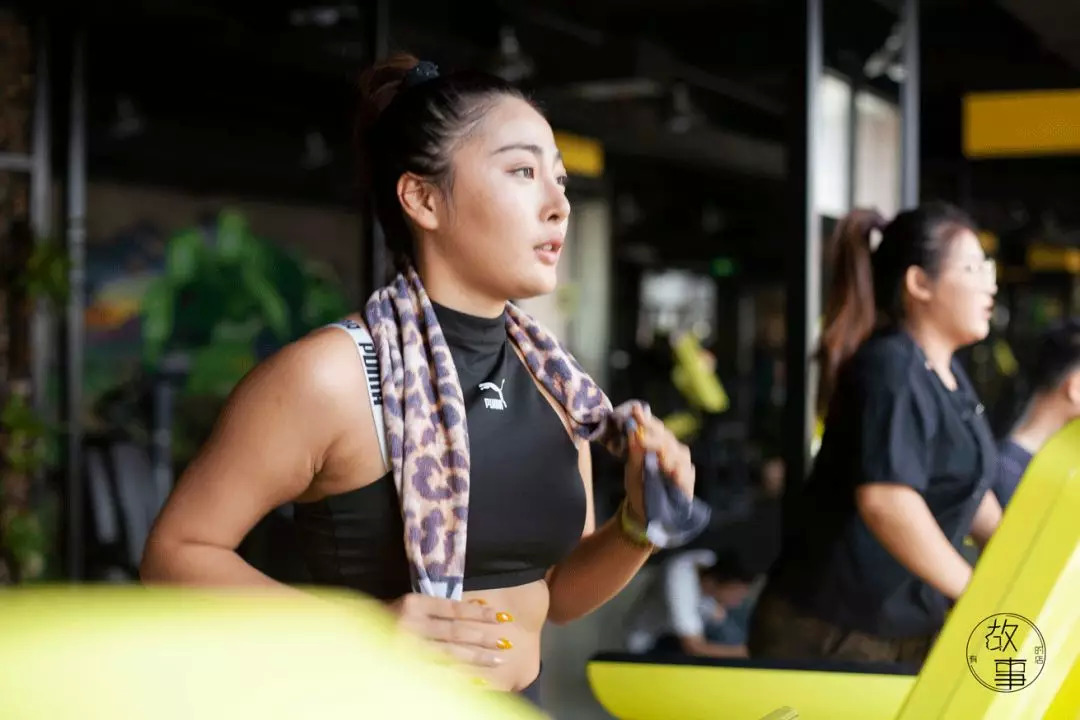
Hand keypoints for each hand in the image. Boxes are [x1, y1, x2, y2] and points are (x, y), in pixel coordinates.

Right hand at [389, 593, 513, 668]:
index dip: (480, 612)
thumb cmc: (389, 617)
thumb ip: (438, 608)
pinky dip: (458, 675)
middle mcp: (411, 624)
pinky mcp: (404, 667)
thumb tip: (477, 608)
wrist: (354, 636)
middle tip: (505, 642)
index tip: (501, 616)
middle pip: (455, 631)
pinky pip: (437, 672)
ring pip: (449, 653)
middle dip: (483, 637)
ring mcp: (407, 648)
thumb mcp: (411, 605)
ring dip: (476, 657)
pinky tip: (476, 679)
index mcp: (414, 604)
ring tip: (498, 659)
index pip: (454, 608)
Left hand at [624, 404, 695, 518]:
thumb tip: (631, 426)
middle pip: (667, 439)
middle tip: (640, 433)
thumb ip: (634, 448)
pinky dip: (680, 473)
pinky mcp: (687, 484)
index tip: (635, 411)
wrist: (644, 511)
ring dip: (667, 452)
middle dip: (654, 435)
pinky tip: (672, 472)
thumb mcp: (633, 467)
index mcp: (660, 445)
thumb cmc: (639, 485)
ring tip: (654, 451)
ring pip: (680, 454)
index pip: (656, 428)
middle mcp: (674, 452)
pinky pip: (686, 476)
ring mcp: (682, 468)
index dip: (647, 420)